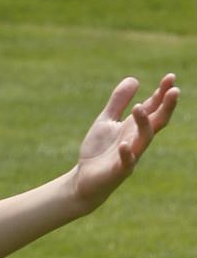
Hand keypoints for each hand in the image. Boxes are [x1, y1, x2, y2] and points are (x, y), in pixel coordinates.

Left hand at [73, 74, 178, 212]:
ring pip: (144, 139)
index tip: (170, 77)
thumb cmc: (98, 151)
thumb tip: (134, 79)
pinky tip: (123, 144)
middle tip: (174, 91)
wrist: (83, 180)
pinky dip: (126, 153)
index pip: (153, 108)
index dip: (162, 93)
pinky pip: (127, 163)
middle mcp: (136, 140)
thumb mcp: (106, 120)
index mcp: (134, 126)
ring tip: (138, 107)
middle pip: (158, 122)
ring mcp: (130, 156)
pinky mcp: (118, 171)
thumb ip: (119, 102)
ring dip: (144, 123)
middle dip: (167, 107)